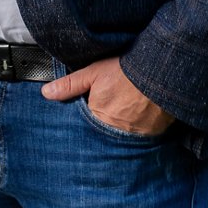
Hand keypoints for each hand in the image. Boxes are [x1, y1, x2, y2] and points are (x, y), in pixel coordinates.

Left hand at [41, 56, 174, 135]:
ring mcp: (134, 135)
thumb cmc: (126, 71)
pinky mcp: (152, 135)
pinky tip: (139, 116)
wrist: (161, 73)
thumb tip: (46, 93)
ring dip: (121, 128)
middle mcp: (115, 131)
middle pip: (104, 132)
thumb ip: (70, 85)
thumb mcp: (94, 73)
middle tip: (111, 110)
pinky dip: (138, 129)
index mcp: (97, 117)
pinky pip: (140, 137)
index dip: (87, 117)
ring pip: (121, 136)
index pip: (85, 125)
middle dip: (104, 126)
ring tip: (125, 112)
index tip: (92, 109)